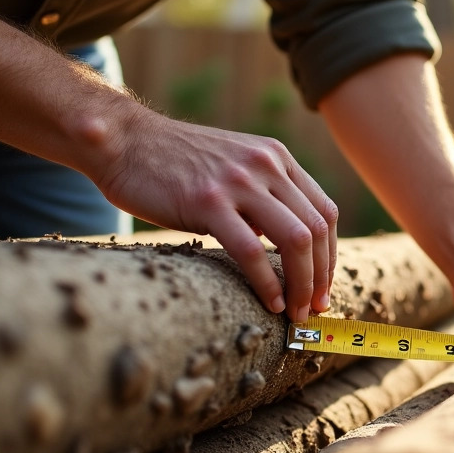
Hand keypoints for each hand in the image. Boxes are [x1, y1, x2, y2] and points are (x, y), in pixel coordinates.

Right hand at [98, 107, 337, 321]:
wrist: (123, 141)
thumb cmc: (173, 163)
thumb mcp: (233, 167)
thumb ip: (263, 196)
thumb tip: (284, 244)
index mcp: (276, 158)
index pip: (324, 212)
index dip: (329, 255)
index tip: (323, 285)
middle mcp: (265, 166)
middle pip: (315, 229)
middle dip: (321, 276)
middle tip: (314, 307)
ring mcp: (238, 182)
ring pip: (294, 241)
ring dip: (302, 284)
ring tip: (295, 311)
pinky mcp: (208, 202)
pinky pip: (252, 251)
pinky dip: (268, 283)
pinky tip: (271, 302)